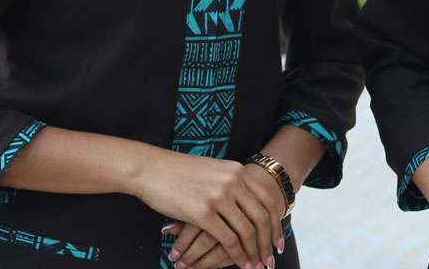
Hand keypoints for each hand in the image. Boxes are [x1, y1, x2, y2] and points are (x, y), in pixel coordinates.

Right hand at [134, 151, 277, 268]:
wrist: (151, 169)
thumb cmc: (179, 172)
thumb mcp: (213, 170)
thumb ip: (231, 182)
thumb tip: (245, 203)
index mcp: (238, 171)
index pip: (266, 201)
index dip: (275, 224)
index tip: (278, 241)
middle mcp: (232, 182)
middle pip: (261, 218)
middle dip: (268, 243)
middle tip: (270, 260)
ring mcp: (218, 197)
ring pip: (246, 231)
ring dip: (254, 252)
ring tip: (256, 266)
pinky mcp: (202, 213)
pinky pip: (228, 239)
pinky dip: (237, 255)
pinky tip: (240, 263)